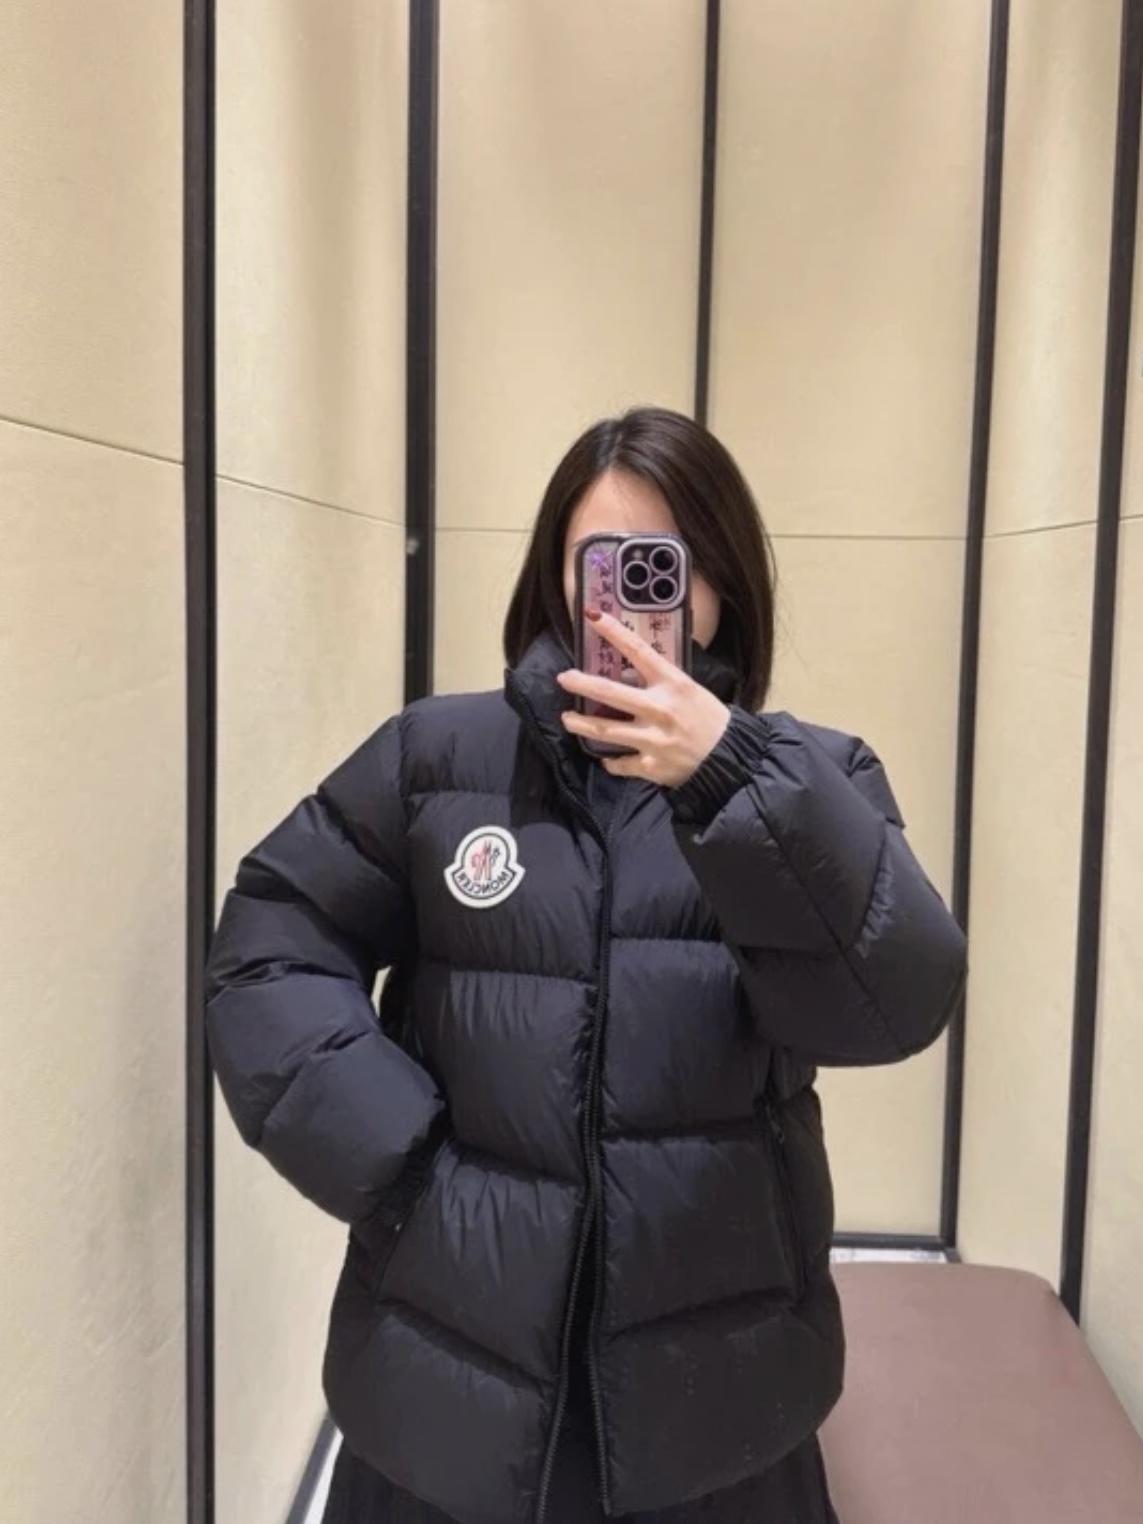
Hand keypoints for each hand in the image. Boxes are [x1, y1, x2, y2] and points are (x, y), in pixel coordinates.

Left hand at [556, 610, 729, 785]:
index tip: (592, 617)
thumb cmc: (712, 720)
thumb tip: (635, 669)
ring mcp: (652, 739)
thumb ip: (664, 681)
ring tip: (567, 718)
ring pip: (604, 730)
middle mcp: (659, 708)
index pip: (638, 652)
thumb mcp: (691, 690)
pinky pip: (620, 763)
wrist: (730, 758)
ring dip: (580, 724)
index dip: (613, 632)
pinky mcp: (650, 766)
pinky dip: (611, 762)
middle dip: (581, 683)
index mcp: (672, 684)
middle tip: (564, 677)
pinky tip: (606, 758)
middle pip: (609, 692)